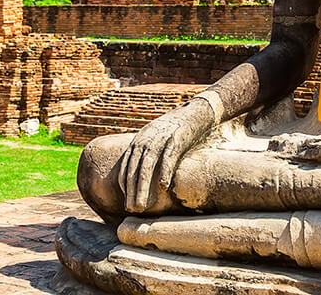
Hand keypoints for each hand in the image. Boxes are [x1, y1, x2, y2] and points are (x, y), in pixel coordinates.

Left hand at [118, 98, 215, 212]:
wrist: (195, 111)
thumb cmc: (176, 128)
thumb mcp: (155, 137)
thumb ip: (146, 152)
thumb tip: (141, 174)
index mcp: (139, 140)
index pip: (126, 165)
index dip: (124, 184)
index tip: (125, 201)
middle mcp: (146, 139)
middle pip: (134, 168)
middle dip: (131, 191)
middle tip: (131, 209)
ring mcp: (161, 138)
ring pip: (147, 166)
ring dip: (143, 187)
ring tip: (142, 205)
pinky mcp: (177, 139)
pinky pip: (168, 157)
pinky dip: (164, 171)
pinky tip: (162, 186)